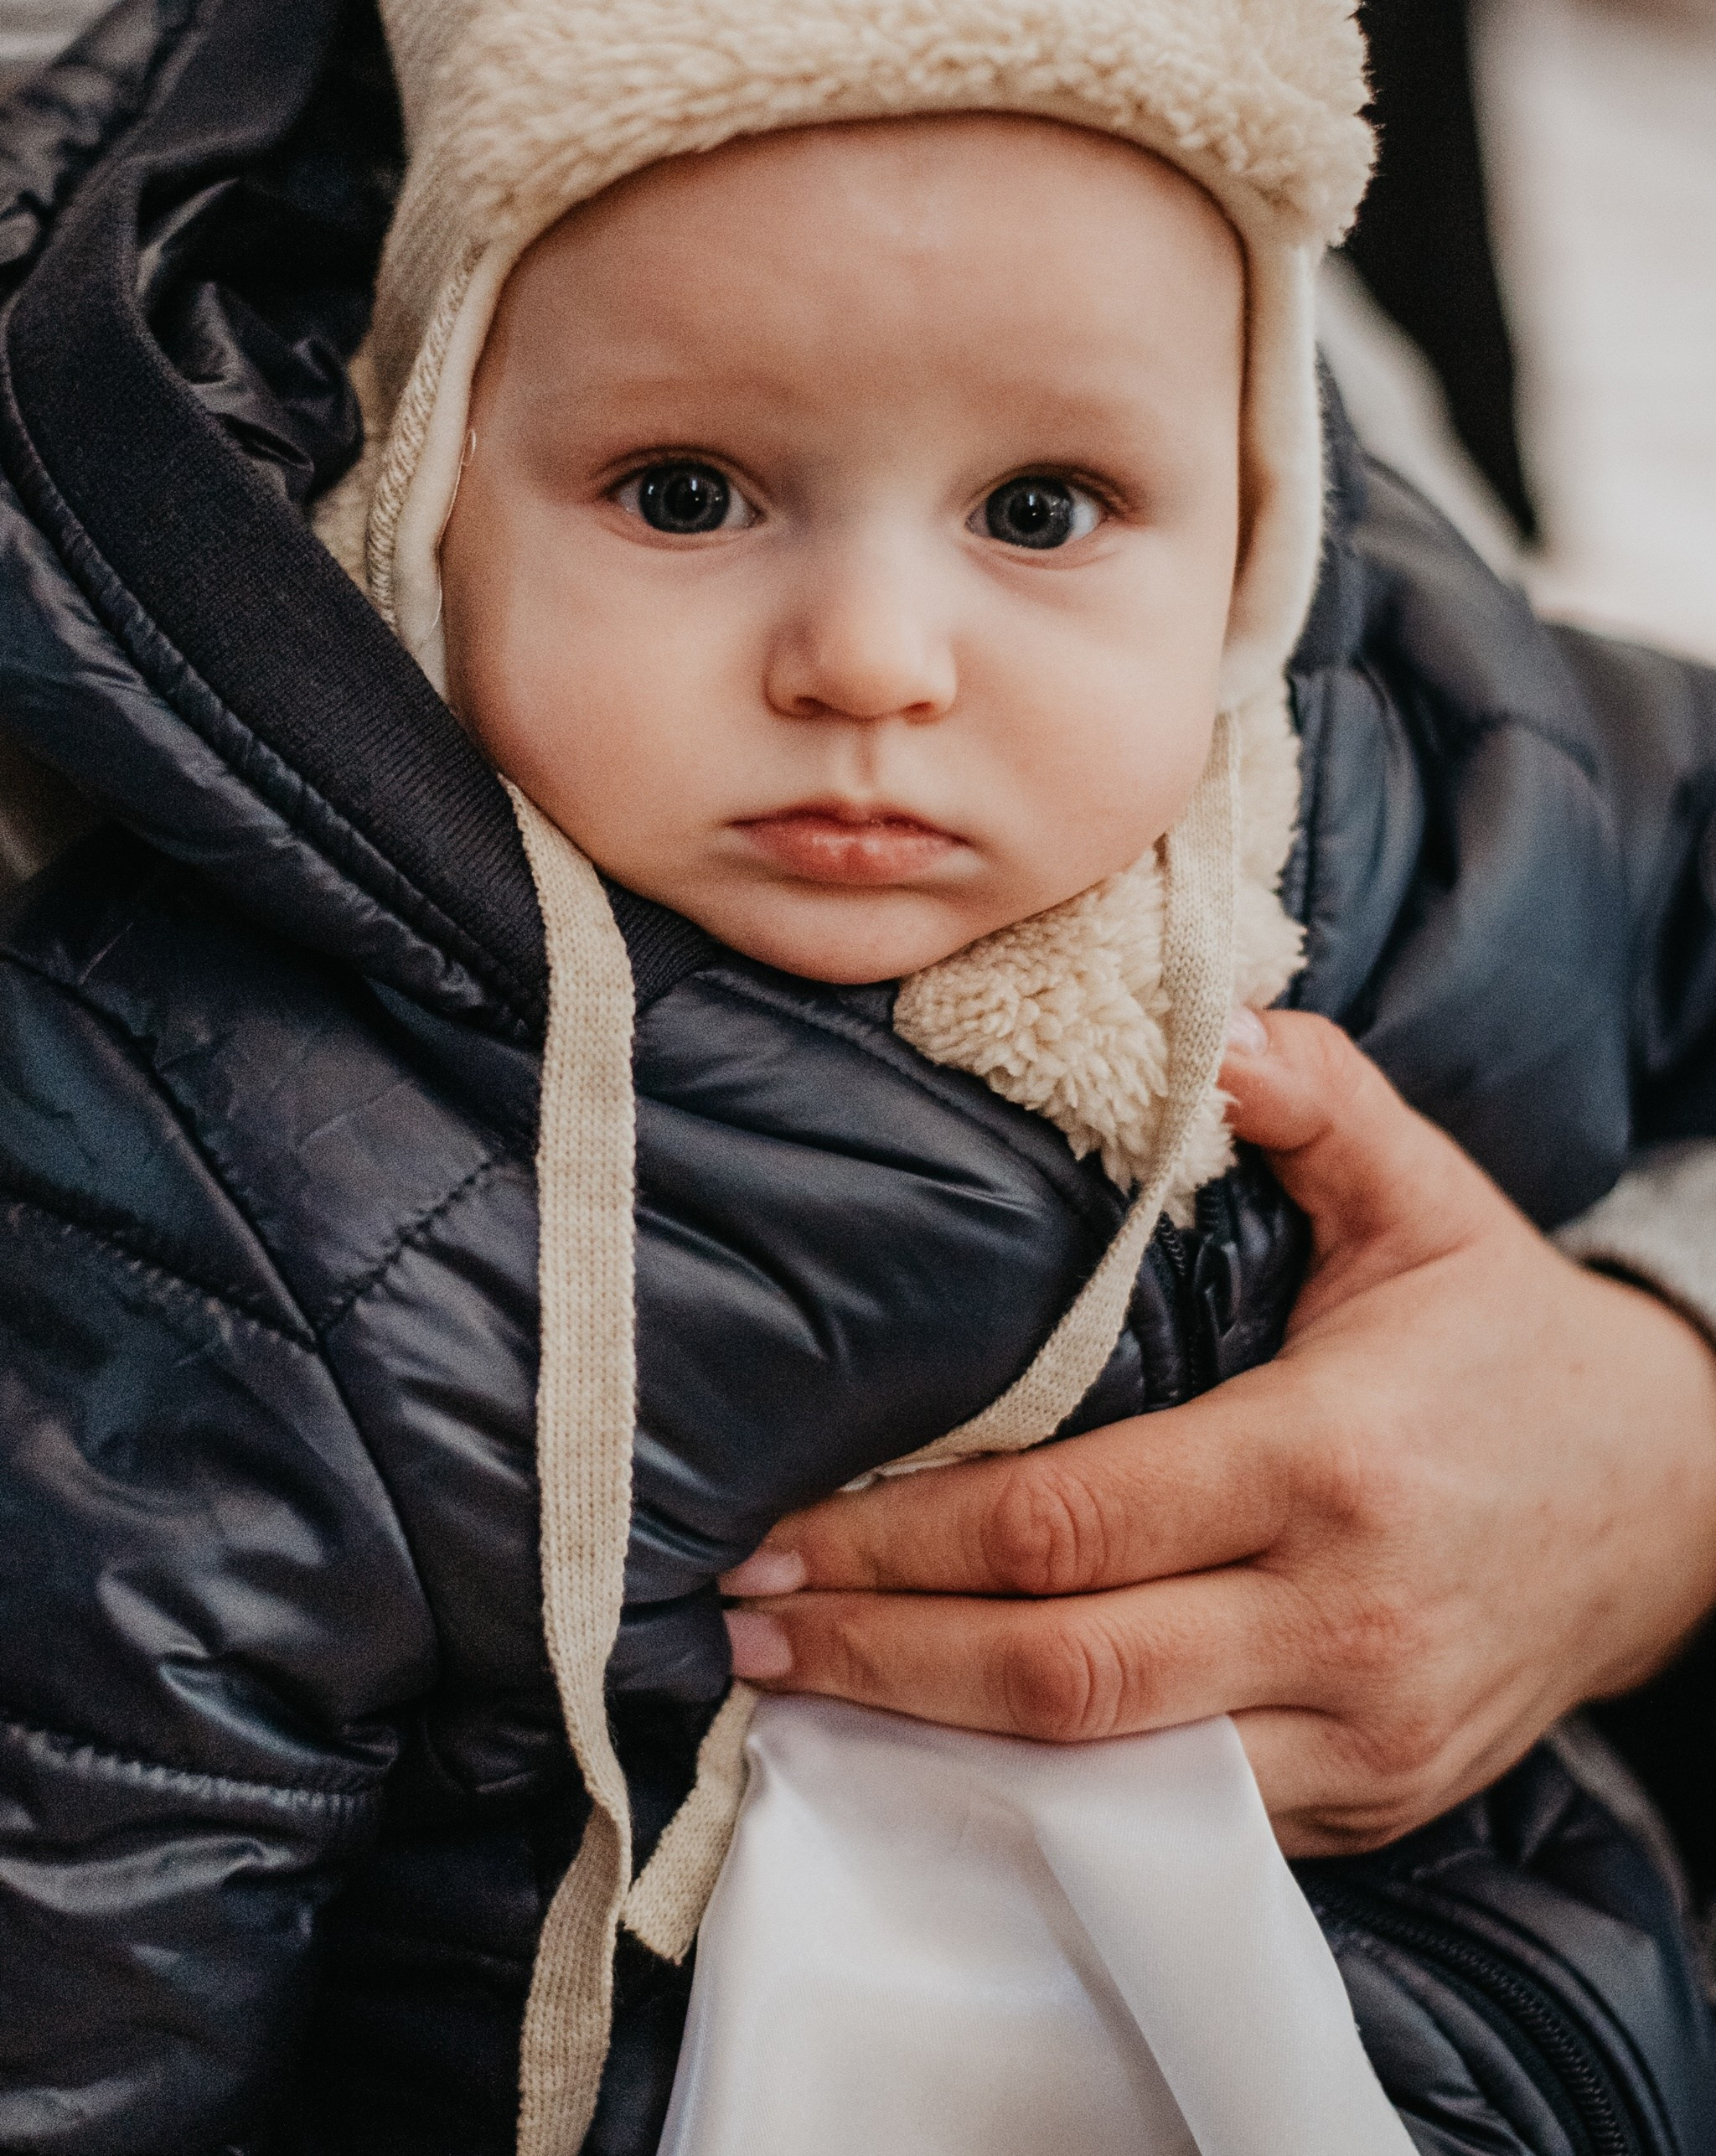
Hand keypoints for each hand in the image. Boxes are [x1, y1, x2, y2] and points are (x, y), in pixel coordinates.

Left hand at [721, 1012, 1715, 1853]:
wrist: (1677, 1501)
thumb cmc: (1515, 1343)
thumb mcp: (1430, 1201)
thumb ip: (1317, 1101)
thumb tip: (1210, 1022)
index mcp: (1328, 1460)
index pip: (1067, 1525)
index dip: (904, 1544)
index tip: (783, 1532)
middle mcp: (1341, 1619)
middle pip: (1061, 1674)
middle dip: (878, 1657)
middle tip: (744, 1625)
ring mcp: (1360, 1733)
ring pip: (1110, 1778)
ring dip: (938, 1745)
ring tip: (808, 1690)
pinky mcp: (1372, 1798)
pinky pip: (1184, 1823)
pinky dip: (1053, 1796)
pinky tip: (949, 1751)